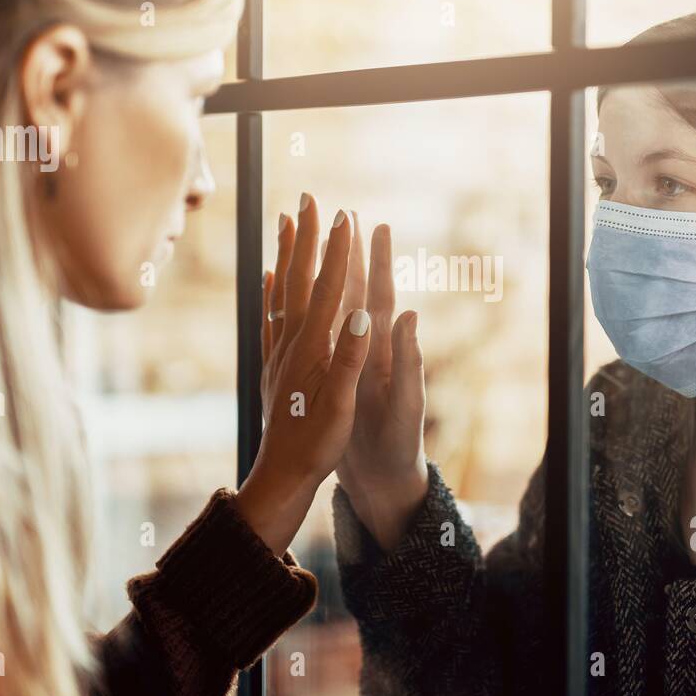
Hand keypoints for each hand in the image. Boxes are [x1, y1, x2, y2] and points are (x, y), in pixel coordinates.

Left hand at [243, 195, 370, 553]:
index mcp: (313, 347)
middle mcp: (292, 342)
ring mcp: (280, 351)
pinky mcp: (275, 364)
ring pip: (282, 289)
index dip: (337, 251)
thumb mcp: (342, 403)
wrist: (281, 475)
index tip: (344, 215)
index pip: (328, 288)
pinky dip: (271, 289)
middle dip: (306, 235)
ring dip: (287, 252)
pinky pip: (271, 315)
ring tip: (285, 220)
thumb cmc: (318, 444)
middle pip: (299, 277)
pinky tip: (271, 275)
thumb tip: (362, 314)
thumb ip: (350, 357)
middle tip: (310, 198)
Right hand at [333, 217, 430, 552]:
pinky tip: (286, 296)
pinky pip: (313, 335)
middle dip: (349, 254)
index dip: (376, 261)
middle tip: (340, 214)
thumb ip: (409, 362)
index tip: (372, 223)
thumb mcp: (406, 405)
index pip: (380, 296)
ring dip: (324, 274)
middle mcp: (369, 351)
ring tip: (310, 241)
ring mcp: (350, 362)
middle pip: (357, 292)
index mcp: (385, 352)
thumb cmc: (399, 447)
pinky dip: (302, 311)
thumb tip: (409, 315)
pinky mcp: (334, 378)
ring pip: (332, 308)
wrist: (385, 481)